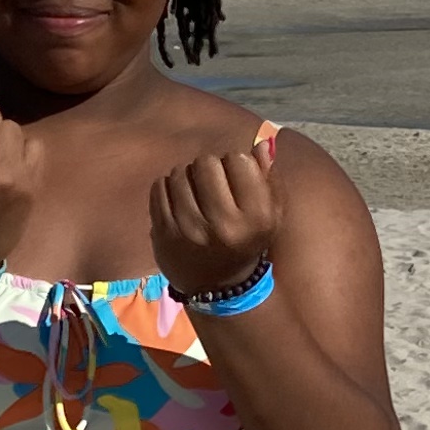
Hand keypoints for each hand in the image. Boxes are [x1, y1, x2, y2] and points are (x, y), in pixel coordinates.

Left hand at [150, 137, 278, 298]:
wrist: (218, 286)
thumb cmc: (247, 241)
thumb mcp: (270, 214)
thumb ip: (269, 177)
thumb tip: (263, 142)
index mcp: (255, 218)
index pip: (238, 159)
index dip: (235, 163)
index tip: (234, 180)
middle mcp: (223, 225)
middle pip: (206, 162)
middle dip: (209, 167)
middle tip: (212, 184)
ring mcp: (189, 230)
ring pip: (181, 172)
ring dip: (187, 176)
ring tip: (195, 193)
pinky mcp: (164, 234)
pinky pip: (159, 187)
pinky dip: (168, 187)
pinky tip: (178, 201)